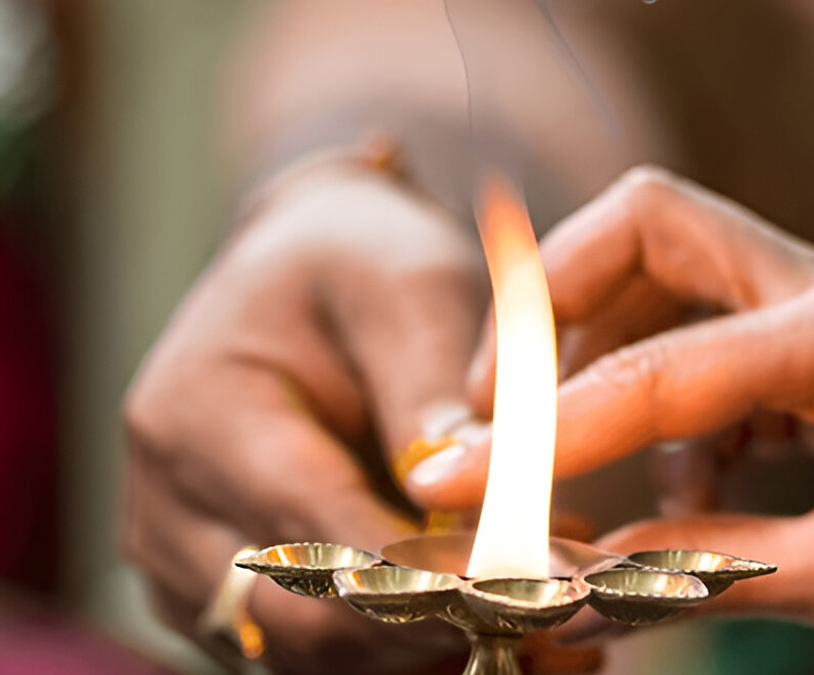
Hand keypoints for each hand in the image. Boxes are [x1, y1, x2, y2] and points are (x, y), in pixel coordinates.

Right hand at [123, 161, 483, 673]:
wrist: (305, 270)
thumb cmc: (358, 265)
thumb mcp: (408, 292)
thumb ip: (433, 398)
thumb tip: (483, 511)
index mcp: (199, 416)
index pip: (318, 531)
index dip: (428, 574)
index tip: (528, 589)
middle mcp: (170, 505)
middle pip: (305, 617)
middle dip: (430, 623)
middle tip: (544, 612)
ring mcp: (184, 559)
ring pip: (308, 653)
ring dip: (417, 644)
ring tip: (526, 616)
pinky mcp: (218, 590)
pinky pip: (308, 651)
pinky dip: (392, 645)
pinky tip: (472, 616)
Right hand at [407, 167, 813, 674]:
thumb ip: (706, 569)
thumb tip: (577, 582)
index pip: (651, 373)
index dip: (540, 434)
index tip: (453, 474)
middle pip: (652, 230)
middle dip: (552, 299)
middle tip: (494, 390)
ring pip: (674, 282)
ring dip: (604, 355)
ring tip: (574, 456)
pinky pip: (712, 353)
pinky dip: (664, 413)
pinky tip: (675, 494)